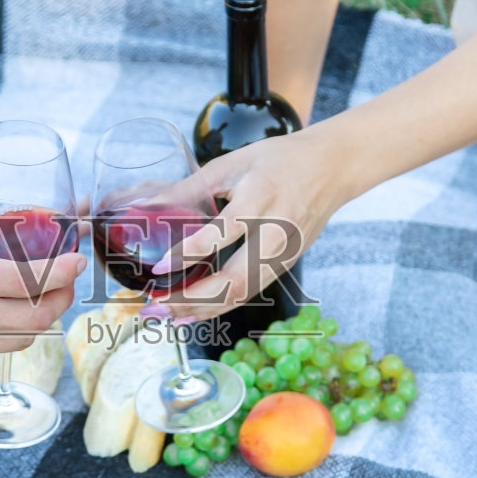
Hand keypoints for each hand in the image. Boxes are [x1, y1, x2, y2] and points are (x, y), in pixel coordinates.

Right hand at [0, 203, 85, 383]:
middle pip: (40, 314)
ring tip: (42, 300)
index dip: (64, 269)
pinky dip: (7, 335)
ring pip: (24, 338)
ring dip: (40, 319)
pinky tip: (2, 320)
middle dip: (63, 297)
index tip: (77, 258)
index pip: (30, 277)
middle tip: (67, 282)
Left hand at [159, 127, 356, 321]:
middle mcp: (277, 233)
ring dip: (201, 310)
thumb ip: (189, 188)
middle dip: (191, 299)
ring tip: (163, 316)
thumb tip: (143, 206)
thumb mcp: (232, 163)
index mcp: (262, 198)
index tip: (159, 267)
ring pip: (241, 295)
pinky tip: (190, 313)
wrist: (333, 168)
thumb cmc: (280, 160)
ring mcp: (284, 255)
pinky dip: (218, 307)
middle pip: (235, 280)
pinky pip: (249, 293)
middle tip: (153, 307)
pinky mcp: (285, 266)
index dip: (191, 252)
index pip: (225, 231)